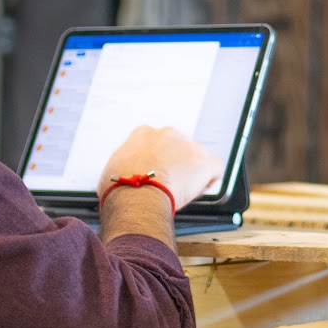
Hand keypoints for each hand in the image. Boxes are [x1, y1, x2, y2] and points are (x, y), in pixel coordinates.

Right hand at [99, 125, 222, 210]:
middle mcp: (167, 133)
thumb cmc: (120, 187)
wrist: (136, 194)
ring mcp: (188, 146)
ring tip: (181, 192)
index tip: (154, 173)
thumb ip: (123, 167)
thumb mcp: (113, 170)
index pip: (155, 143)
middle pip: (177, 148)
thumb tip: (120, 179)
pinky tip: (201, 190)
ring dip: (191, 173)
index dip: (156, 160)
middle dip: (175, 164)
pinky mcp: (205, 162)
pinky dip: (210, 180)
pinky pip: (214, 169)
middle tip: (168, 184)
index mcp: (143, 133)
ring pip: (196, 158)